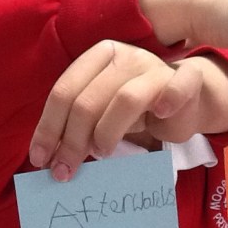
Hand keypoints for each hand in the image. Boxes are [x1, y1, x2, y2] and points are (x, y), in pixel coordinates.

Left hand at [29, 40, 227, 180]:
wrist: (187, 101)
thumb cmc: (138, 111)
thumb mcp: (102, 114)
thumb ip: (78, 127)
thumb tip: (49, 159)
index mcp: (98, 57)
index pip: (64, 91)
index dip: (49, 128)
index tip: (41, 160)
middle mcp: (125, 56)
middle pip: (87, 100)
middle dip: (71, 141)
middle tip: (65, 171)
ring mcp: (156, 67)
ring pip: (124, 99)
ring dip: (106, 133)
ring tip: (102, 154)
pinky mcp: (186, 80)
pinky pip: (177, 87)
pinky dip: (168, 100)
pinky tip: (159, 116)